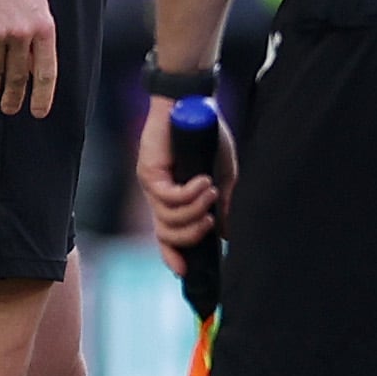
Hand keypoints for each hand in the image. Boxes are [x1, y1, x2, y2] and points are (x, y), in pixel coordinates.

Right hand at [0, 0, 60, 117]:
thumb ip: (38, 39)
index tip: (38, 113)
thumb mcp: (37, 8)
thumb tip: (34, 74)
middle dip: (14, 98)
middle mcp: (20, 33)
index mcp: (43, 27)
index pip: (46, 72)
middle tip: (10, 109)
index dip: (42, 96)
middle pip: (18, 77)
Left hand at [138, 118, 236, 274]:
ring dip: (194, 211)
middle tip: (211, 222)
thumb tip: (227, 234)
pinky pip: (169, 197)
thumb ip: (223, 203)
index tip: (186, 272)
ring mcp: (152, 184)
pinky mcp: (149, 172)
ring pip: (167, 219)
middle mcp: (159, 195)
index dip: (173, 255)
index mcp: (173, 198)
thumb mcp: (223, 174)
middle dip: (191, 235)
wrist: (193, 103)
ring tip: (211, 192)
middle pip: (166, 234)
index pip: (167, 235)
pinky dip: (189, 194)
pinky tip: (203, 182)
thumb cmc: (207, 136)